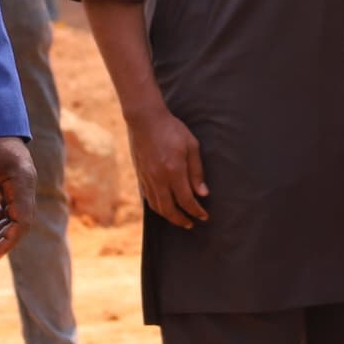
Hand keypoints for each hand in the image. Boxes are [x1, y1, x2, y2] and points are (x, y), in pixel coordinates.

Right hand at [125, 105, 208, 228]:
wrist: (145, 120)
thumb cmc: (172, 130)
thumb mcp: (192, 147)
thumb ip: (197, 172)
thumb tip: (203, 194)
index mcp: (173, 171)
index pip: (186, 200)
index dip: (196, 211)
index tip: (204, 217)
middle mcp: (158, 178)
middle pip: (168, 208)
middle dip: (181, 219)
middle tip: (191, 224)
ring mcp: (146, 177)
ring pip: (156, 205)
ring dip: (168, 216)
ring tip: (179, 218)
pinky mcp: (139, 175)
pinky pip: (147, 197)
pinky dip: (156, 206)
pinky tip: (164, 206)